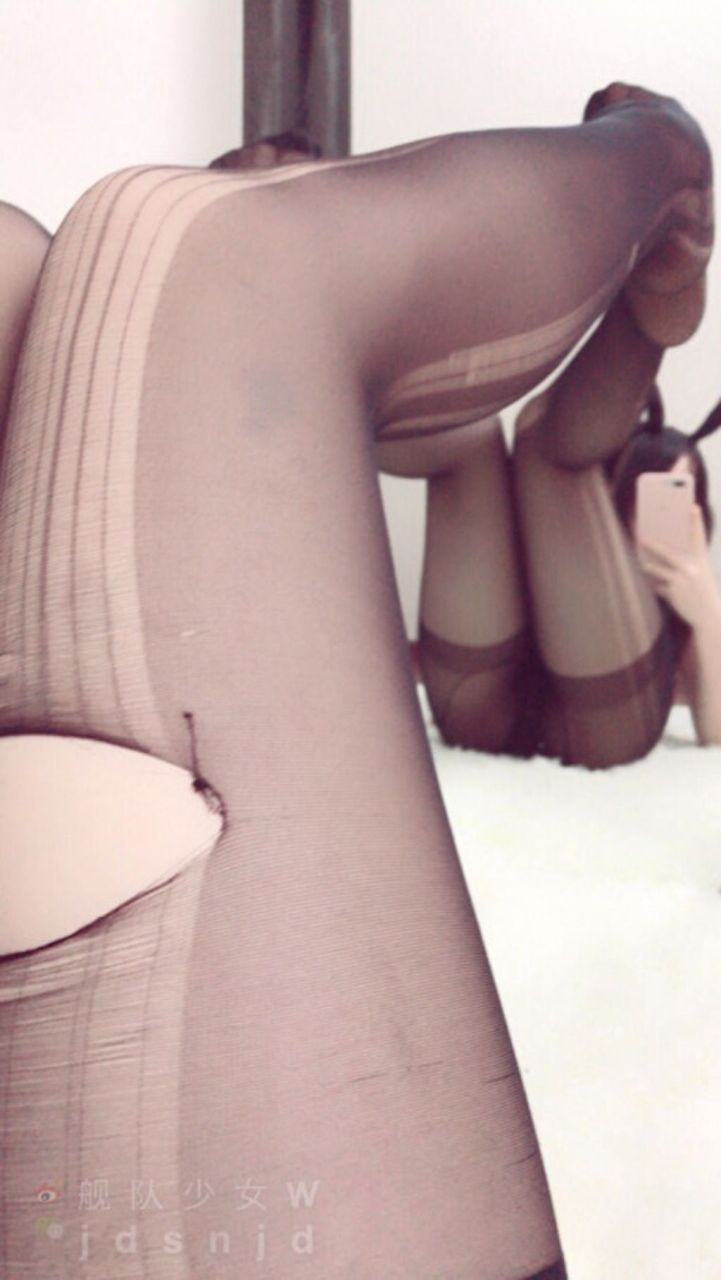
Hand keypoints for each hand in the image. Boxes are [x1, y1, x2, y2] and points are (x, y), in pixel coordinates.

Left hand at [637, 504, 719, 626]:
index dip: (695, 521)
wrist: (710, 616)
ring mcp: (680, 580)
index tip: (693, 507)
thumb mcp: (701, 574)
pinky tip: (659, 588)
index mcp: (701, 560)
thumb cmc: (704, 592)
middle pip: (666, 552)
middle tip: (640, 537)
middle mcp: (691, 568)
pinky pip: (659, 586)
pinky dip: (659, 587)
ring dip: (648, 566)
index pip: (698, 537)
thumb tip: (666, 554)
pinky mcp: (673, 592)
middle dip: (652, 544)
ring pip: (657, 569)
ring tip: (643, 563)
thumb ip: (688, 563)